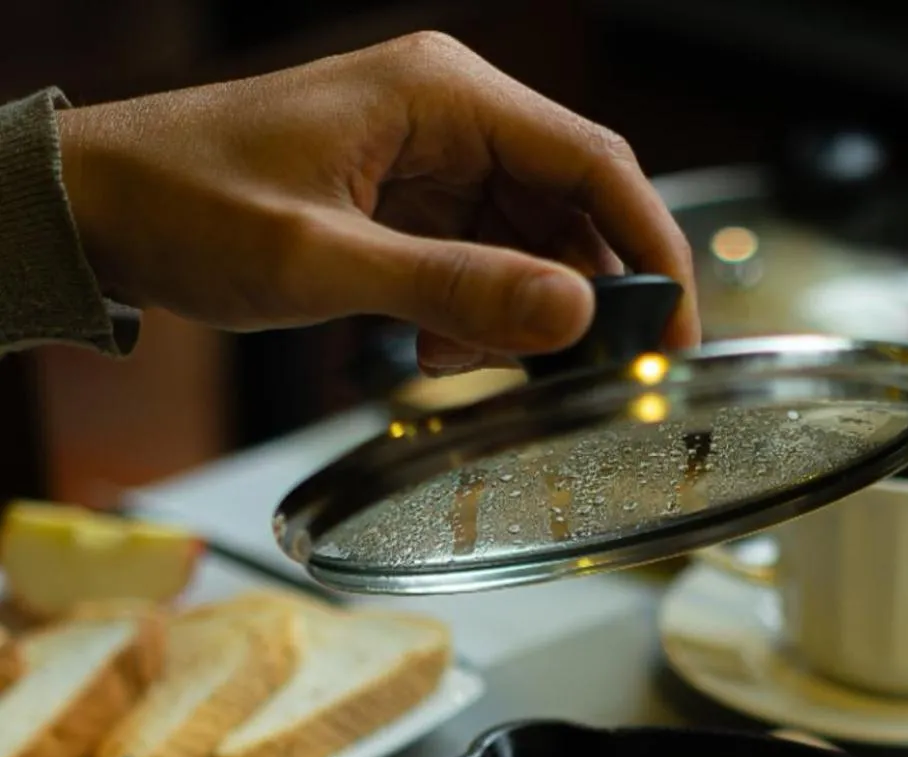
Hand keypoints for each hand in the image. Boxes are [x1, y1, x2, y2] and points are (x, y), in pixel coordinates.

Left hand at [56, 32, 697, 371]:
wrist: (98, 207)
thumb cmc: (186, 202)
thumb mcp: (323, 260)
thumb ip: (455, 288)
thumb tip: (574, 316)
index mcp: (444, 95)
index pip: (597, 164)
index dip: (654, 253)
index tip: (677, 338)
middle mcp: (451, 116)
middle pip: (575, 208)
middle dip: (586, 298)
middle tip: (590, 379)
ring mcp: (431, 160)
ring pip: (532, 244)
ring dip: (519, 316)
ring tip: (463, 363)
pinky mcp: (408, 203)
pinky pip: (481, 262)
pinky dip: (475, 316)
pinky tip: (430, 350)